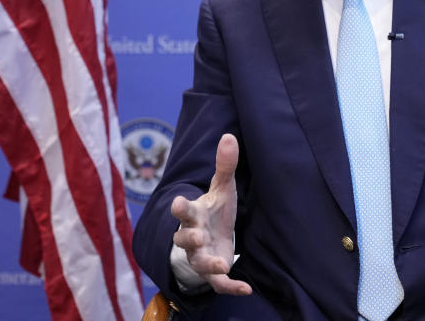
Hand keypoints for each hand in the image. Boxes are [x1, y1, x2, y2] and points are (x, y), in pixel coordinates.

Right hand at [171, 133, 251, 294]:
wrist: (212, 237)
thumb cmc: (214, 210)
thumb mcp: (222, 188)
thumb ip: (225, 165)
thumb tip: (229, 136)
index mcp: (193, 214)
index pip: (183, 210)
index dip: (180, 207)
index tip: (178, 202)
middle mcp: (192, 236)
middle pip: (184, 238)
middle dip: (188, 237)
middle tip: (195, 235)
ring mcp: (200, 256)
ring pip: (199, 262)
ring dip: (208, 264)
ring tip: (222, 264)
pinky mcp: (213, 272)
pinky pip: (218, 283)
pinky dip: (230, 287)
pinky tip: (246, 288)